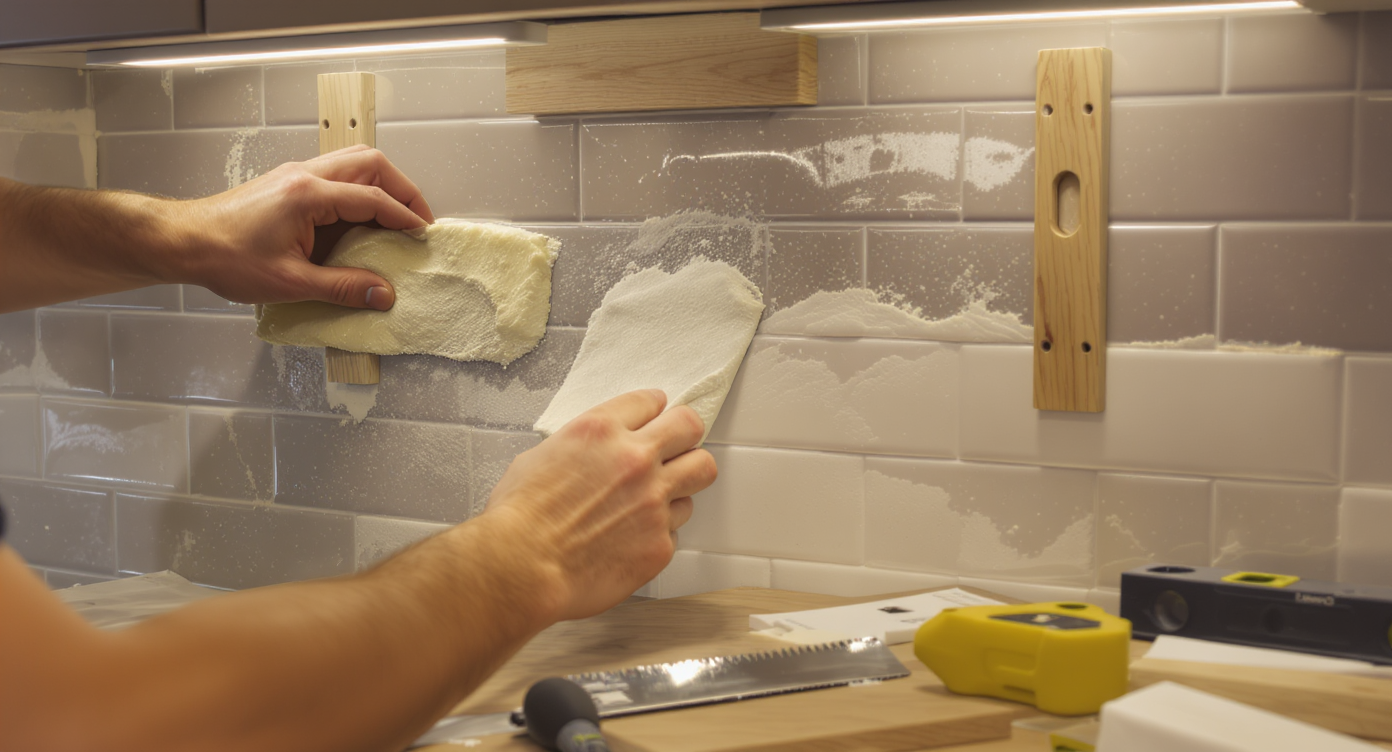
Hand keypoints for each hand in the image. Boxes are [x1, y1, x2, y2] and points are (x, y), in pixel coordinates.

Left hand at [177, 145, 434, 309]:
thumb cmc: (227, 258)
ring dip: (383, 184)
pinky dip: (362, 188)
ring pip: (356, 161)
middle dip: (403, 189)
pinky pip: (339, 173)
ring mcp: (297, 174)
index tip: (423, 237)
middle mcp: (305, 174)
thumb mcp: (289, 283)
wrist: (184, 241)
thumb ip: (342, 288)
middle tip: (418, 221)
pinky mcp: (290, 182)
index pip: (372, 199)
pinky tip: (365, 217)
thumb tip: (383, 294)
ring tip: (398, 216)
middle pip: (371, 163)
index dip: (404, 217)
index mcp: (308, 195)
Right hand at [484, 390, 717, 620]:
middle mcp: (635, 460)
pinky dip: (660, 531)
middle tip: (676, 449)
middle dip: (685, 436)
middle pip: (691, 428)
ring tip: (650, 501)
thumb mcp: (540, 457)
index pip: (650, 401)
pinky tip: (633, 538)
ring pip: (697, 478)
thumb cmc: (517, 519)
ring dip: (676, 486)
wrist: (520, 569)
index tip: (654, 419)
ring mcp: (653, 502)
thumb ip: (580, 448)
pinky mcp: (659, 544)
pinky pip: (677, 529)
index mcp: (601, 431)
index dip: (652, 410)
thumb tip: (591, 455)